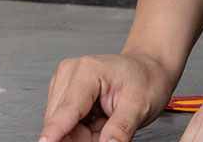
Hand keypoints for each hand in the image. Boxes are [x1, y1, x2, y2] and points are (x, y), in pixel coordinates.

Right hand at [41, 51, 178, 141]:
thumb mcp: (139, 108)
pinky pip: (65, 121)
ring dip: (82, 133)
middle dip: (82, 136)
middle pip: (60, 120)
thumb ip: (120, 129)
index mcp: (87, 71)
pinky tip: (97, 119)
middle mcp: (69, 72)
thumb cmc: (145, 80)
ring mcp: (64, 81)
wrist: (147, 68)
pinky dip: (81, 128)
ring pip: (60, 123)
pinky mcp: (64, 90)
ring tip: (106, 121)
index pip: (67, 109)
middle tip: (109, 131)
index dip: (55, 131)